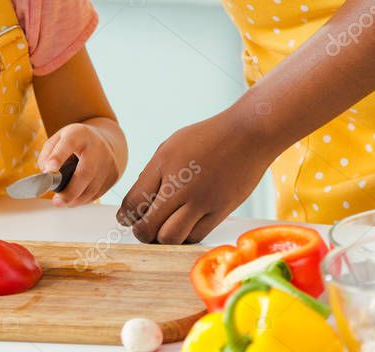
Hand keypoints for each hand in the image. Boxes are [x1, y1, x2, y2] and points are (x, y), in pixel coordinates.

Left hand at [38, 120, 122, 207]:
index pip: (69, 143)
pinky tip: (77, 197)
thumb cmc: (78, 141)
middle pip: (85, 172)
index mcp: (80, 134)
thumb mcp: (60, 138)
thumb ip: (48, 152)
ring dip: (76, 199)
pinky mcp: (114, 174)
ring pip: (93, 188)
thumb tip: (45, 172)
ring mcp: (108, 161)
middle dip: (70, 191)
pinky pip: (98, 193)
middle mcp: (96, 147)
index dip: (58, 156)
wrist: (105, 140)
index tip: (49, 169)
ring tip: (63, 201)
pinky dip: (85, 199)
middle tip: (56, 201)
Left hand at [116, 105, 275, 244]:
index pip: (134, 202)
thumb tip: (138, 202)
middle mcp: (180, 185)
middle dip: (141, 232)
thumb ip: (153, 173)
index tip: (126, 219)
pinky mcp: (220, 212)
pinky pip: (195, 236)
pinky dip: (185, 237)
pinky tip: (183, 228)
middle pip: (149, 227)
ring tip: (162, 230)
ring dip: (162, 239)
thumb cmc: (208, 137)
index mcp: (163, 164)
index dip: (126, 216)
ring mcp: (202, 201)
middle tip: (142, 229)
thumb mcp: (172, 145)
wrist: (248, 134)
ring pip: (171, 238)